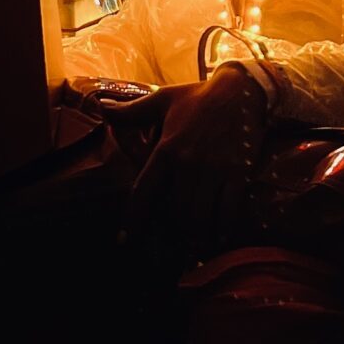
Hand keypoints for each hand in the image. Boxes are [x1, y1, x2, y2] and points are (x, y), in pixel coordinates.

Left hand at [124, 66, 264, 260]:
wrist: (241, 90)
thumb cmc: (197, 96)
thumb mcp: (161, 100)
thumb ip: (131, 111)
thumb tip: (102, 107)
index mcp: (166, 148)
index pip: (144, 190)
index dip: (134, 218)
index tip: (125, 241)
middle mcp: (188, 163)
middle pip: (175, 212)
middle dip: (172, 235)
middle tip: (169, 252)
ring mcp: (214, 170)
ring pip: (201, 215)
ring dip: (196, 238)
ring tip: (193, 252)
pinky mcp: (237, 173)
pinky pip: (229, 210)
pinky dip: (223, 229)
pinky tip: (220, 239)